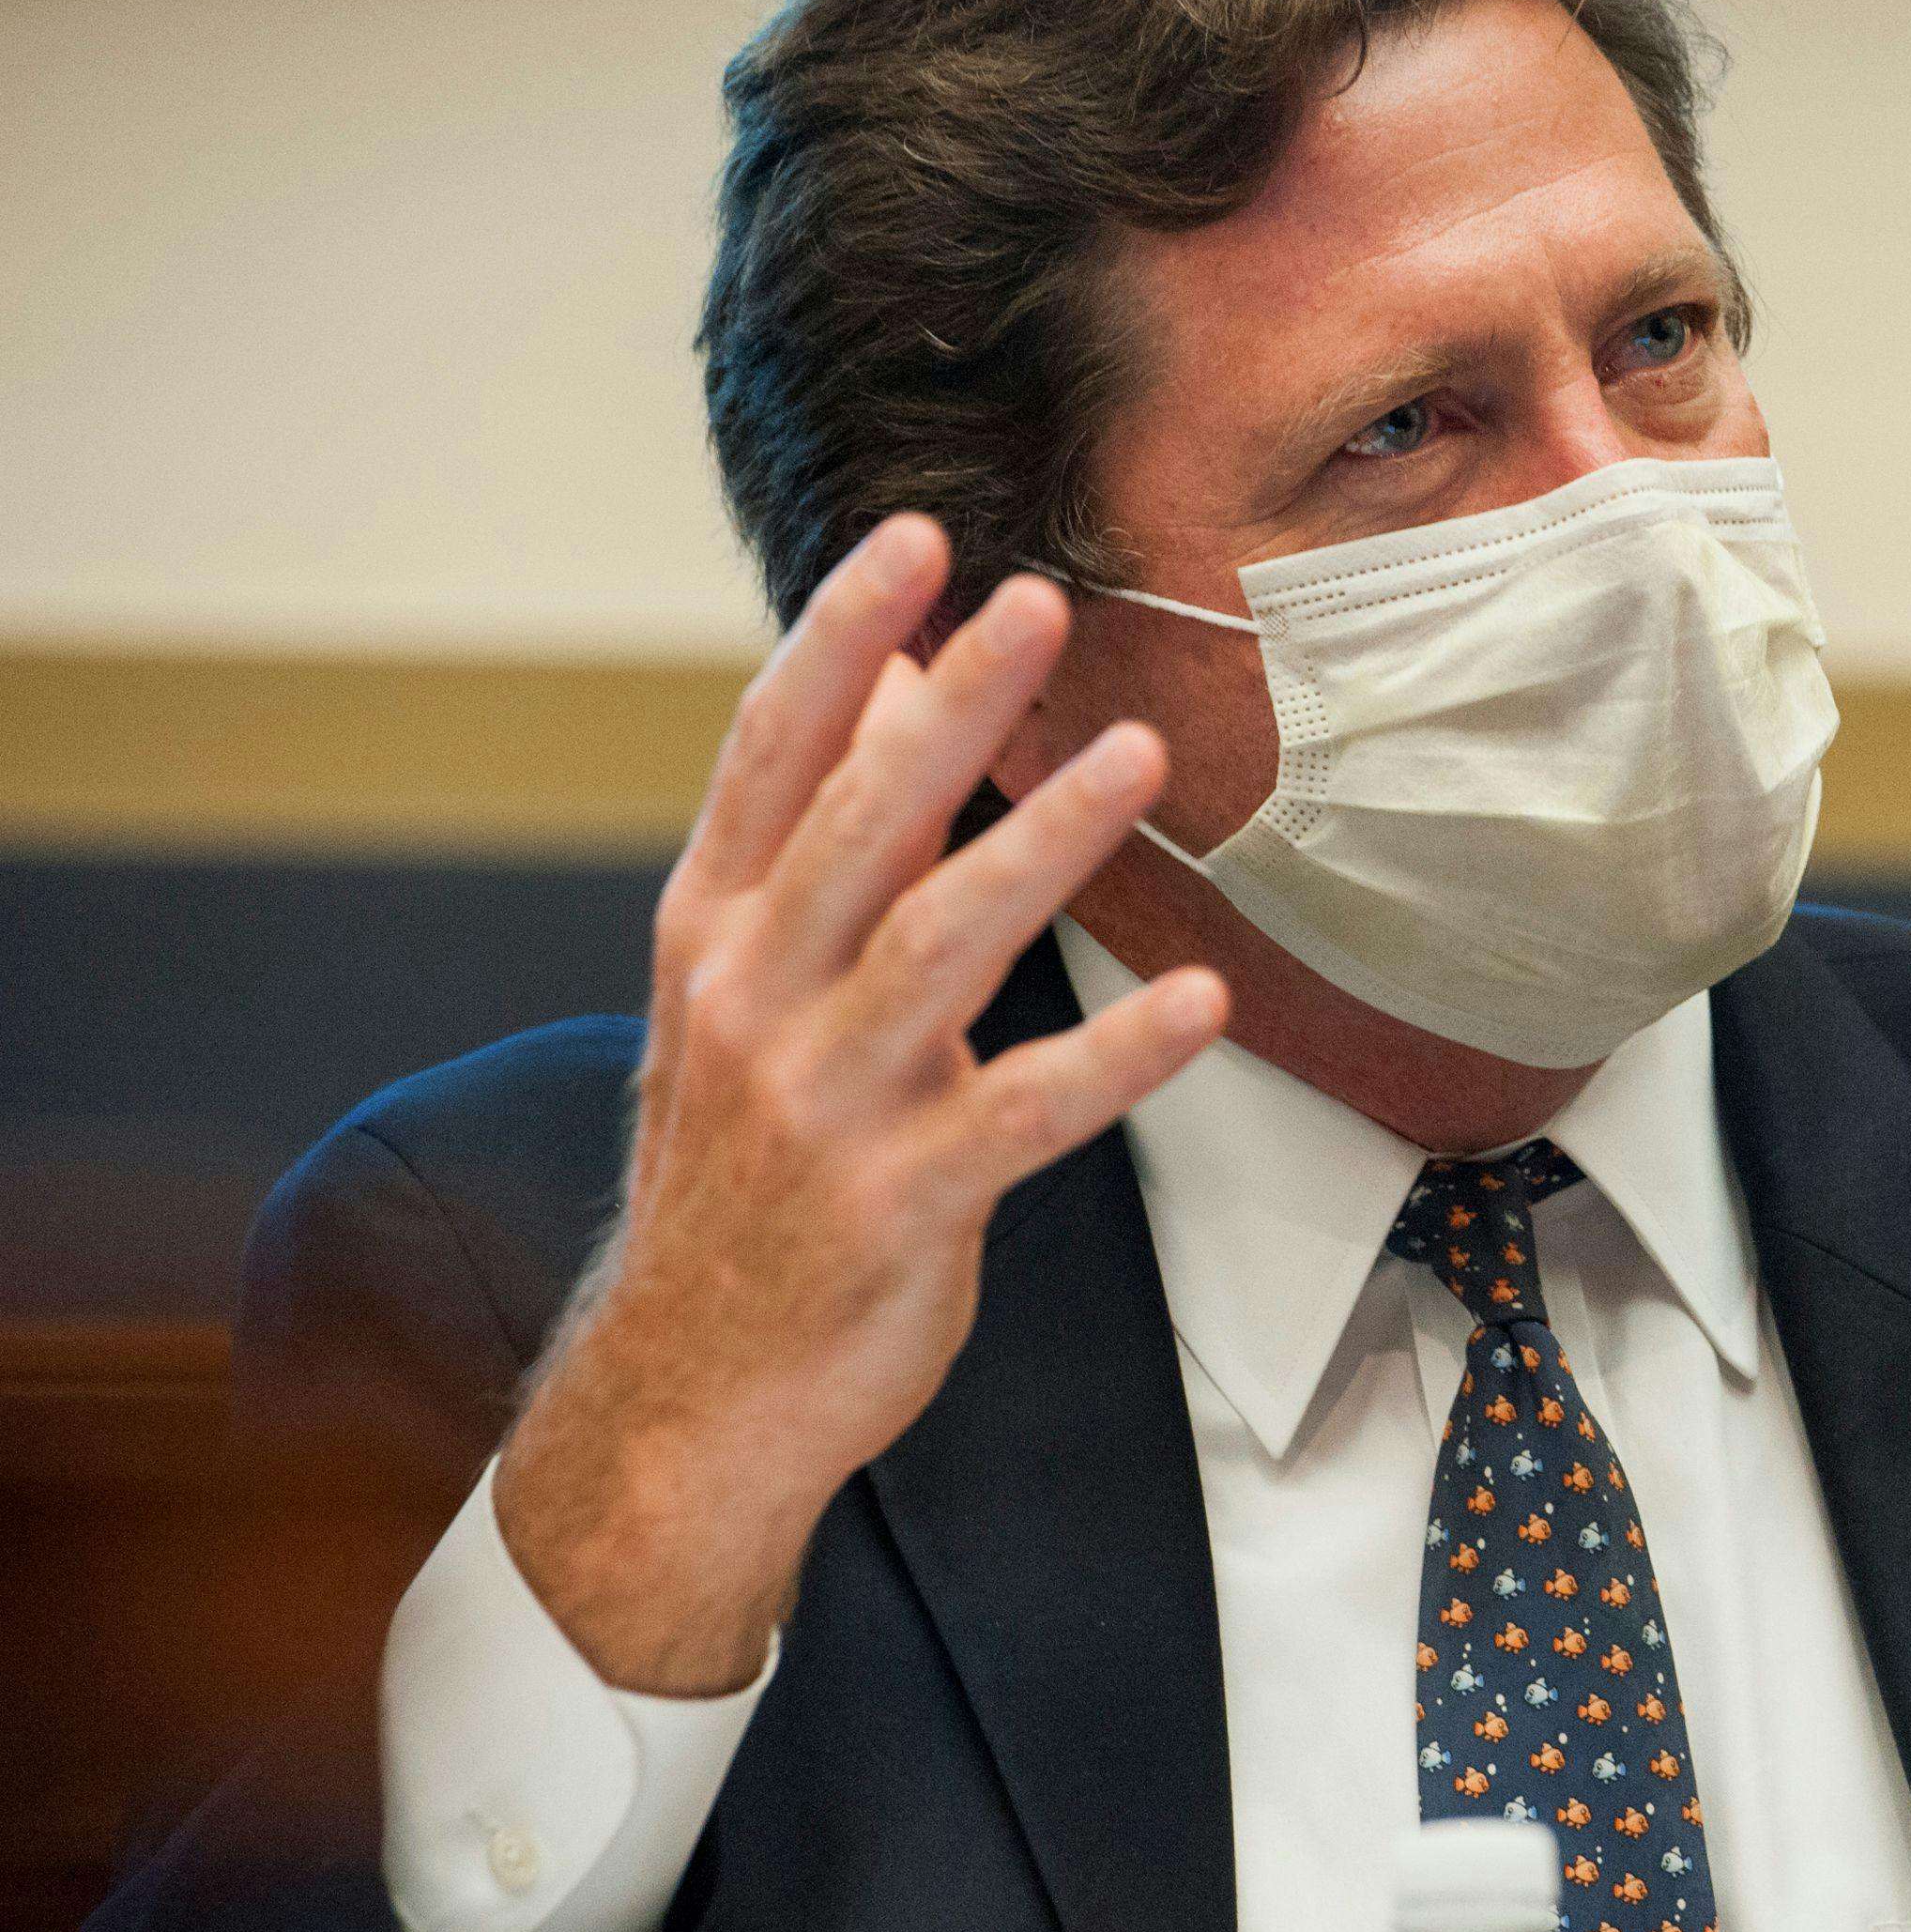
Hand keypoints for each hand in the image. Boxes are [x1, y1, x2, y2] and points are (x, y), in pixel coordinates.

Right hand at [494, 517, 1230, 1691]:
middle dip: (950, 707)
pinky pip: (1030, 1111)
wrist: (688, 1389)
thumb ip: (827, 841)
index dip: (842, 640)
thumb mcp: (749, 993)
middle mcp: (758, 999)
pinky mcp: (904, 1199)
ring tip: (1135, 753)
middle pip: (859, 821)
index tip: (916, 542)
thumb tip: (899, 678)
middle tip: (1034, 603)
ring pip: (941, 941)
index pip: (772, 754)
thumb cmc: (743, 1169)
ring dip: (1044, 841)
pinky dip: (1120, 1056)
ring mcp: (825, 1103)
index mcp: (715, 933)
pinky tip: (1201, 1002)